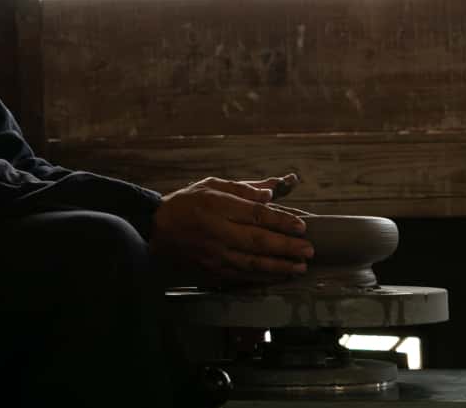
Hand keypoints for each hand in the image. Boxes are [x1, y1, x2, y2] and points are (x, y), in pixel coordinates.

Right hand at [150, 176, 313, 284]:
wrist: (157, 228)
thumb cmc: (186, 203)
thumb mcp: (212, 185)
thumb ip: (243, 189)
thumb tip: (271, 193)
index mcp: (218, 206)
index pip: (256, 214)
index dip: (281, 221)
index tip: (301, 226)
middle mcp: (217, 231)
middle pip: (258, 241)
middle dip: (286, 247)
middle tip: (308, 250)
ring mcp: (214, 253)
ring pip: (252, 263)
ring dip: (279, 266)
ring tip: (299, 267)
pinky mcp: (211, 269)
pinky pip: (241, 276)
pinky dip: (262, 278)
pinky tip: (277, 277)